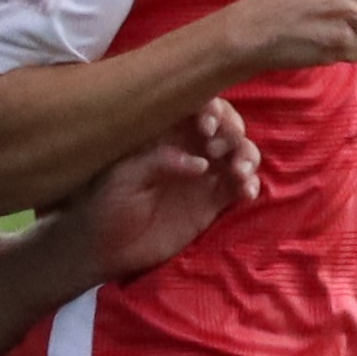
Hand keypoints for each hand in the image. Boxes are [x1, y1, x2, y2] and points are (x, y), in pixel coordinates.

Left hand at [74, 104, 260, 286]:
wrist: (108, 249)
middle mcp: (190, 147)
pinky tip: (246, 193)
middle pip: (225, 125)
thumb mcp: (123, 179)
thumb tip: (200, 163)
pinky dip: (250, 185)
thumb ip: (158, 162)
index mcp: (165, 132)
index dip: (209, 108)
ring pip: (239, 152)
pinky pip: (241, 187)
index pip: (194, 106)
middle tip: (216, 150)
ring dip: (246, 155)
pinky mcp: (213, 202)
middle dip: (231, 130)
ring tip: (239, 172)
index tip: (206, 126)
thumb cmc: (107, 205)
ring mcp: (205, 174)